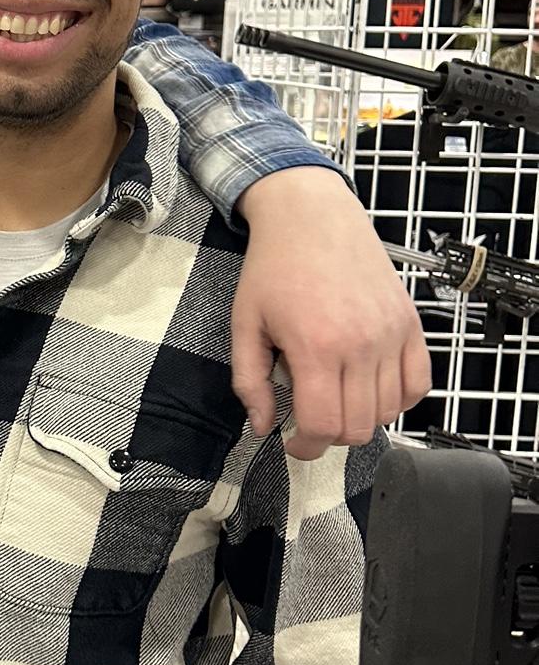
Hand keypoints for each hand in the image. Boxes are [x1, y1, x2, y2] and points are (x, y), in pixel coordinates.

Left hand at [233, 166, 430, 459]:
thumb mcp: (244, 324)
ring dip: (361, 418)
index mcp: (316, 347)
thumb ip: (249, 381)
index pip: (324, 425)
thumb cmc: (274, 268)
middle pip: (358, 426)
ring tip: (335, 398)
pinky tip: (370, 389)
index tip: (293, 443)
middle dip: (330, 435)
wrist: (311, 217)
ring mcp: (392, 335)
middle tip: (309, 420)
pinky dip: (398, 399)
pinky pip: (419, 384)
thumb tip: (262, 425)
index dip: (306, 447)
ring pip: (389, 411)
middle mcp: (361, 345)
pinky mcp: (411, 324)